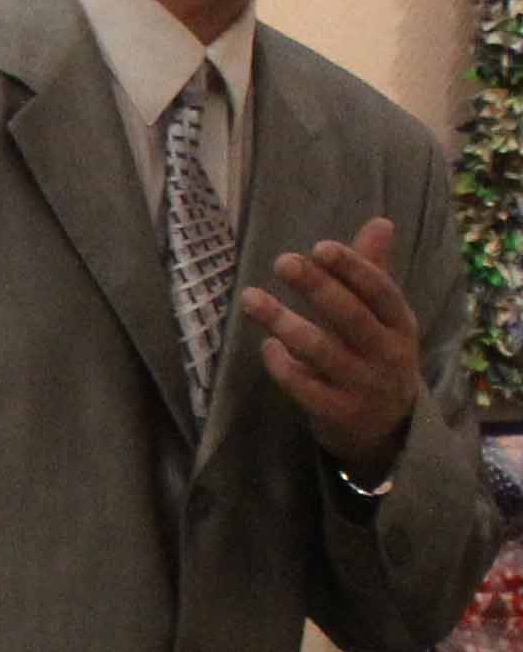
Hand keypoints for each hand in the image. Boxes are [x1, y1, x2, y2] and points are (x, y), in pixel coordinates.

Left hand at [241, 215, 419, 478]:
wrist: (389, 429)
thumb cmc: (378, 356)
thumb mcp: (385, 318)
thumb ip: (375, 272)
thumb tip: (381, 222)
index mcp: (401, 324)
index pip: (380, 291)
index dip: (353, 269)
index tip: (320, 248)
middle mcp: (387, 353)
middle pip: (351, 316)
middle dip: (317, 287)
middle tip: (282, 262)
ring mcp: (363, 385)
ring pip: (321, 351)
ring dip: (284, 322)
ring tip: (251, 299)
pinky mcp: (337, 412)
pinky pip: (304, 387)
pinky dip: (283, 365)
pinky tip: (266, 345)